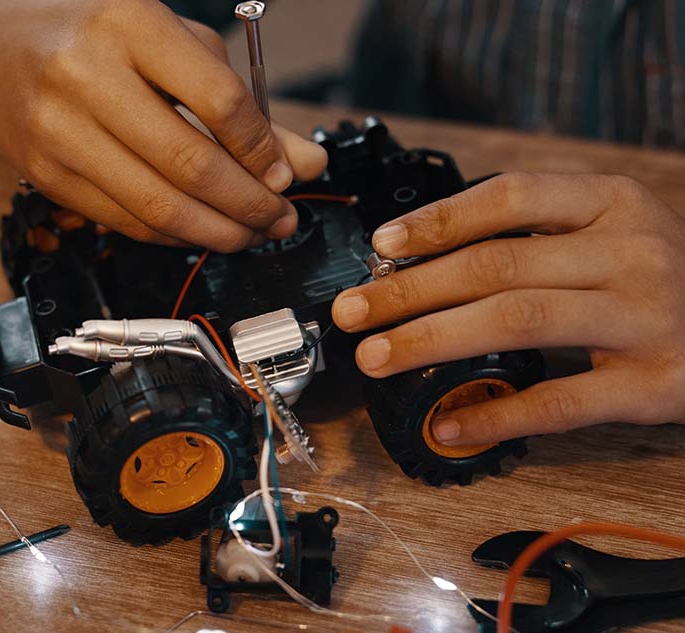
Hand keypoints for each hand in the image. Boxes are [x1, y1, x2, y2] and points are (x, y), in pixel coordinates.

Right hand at [0, 0, 326, 249]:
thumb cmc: (96, 35)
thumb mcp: (176, 47)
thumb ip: (243, 104)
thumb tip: (304, 162)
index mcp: (132, 27)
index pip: (218, 101)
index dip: (262, 150)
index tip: (286, 176)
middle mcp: (88, 76)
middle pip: (191, 164)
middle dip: (250, 205)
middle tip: (280, 219)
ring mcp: (60, 131)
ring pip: (159, 206)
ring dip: (219, 232)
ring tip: (252, 233)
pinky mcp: (48, 176)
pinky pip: (128, 222)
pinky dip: (177, 235)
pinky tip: (203, 230)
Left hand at [332, 173, 684, 445]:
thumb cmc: (659, 278)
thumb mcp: (609, 232)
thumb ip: (535, 237)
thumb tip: (428, 258)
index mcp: (613, 202)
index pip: (510, 197)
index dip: (438, 221)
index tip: (382, 245)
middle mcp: (630, 251)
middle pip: (497, 265)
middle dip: (411, 289)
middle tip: (354, 311)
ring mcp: (645, 317)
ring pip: (517, 321)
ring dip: (432, 339)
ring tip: (377, 355)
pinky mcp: (655, 384)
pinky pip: (558, 401)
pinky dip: (495, 413)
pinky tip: (447, 421)